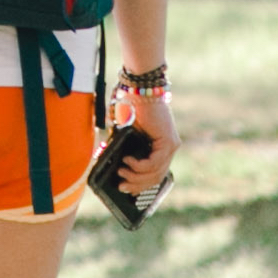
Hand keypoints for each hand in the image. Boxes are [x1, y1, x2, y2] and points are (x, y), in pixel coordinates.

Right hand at [110, 84, 175, 199]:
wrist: (140, 88)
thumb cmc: (130, 105)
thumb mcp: (122, 131)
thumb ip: (118, 144)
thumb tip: (106, 159)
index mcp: (160, 146)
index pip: (155, 172)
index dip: (141, 184)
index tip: (127, 189)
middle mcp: (169, 148)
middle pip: (156, 176)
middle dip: (137, 185)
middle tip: (121, 187)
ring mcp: (171, 146)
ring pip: (156, 172)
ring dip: (136, 176)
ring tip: (121, 172)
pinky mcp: (168, 142)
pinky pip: (154, 163)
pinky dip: (139, 165)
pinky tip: (128, 161)